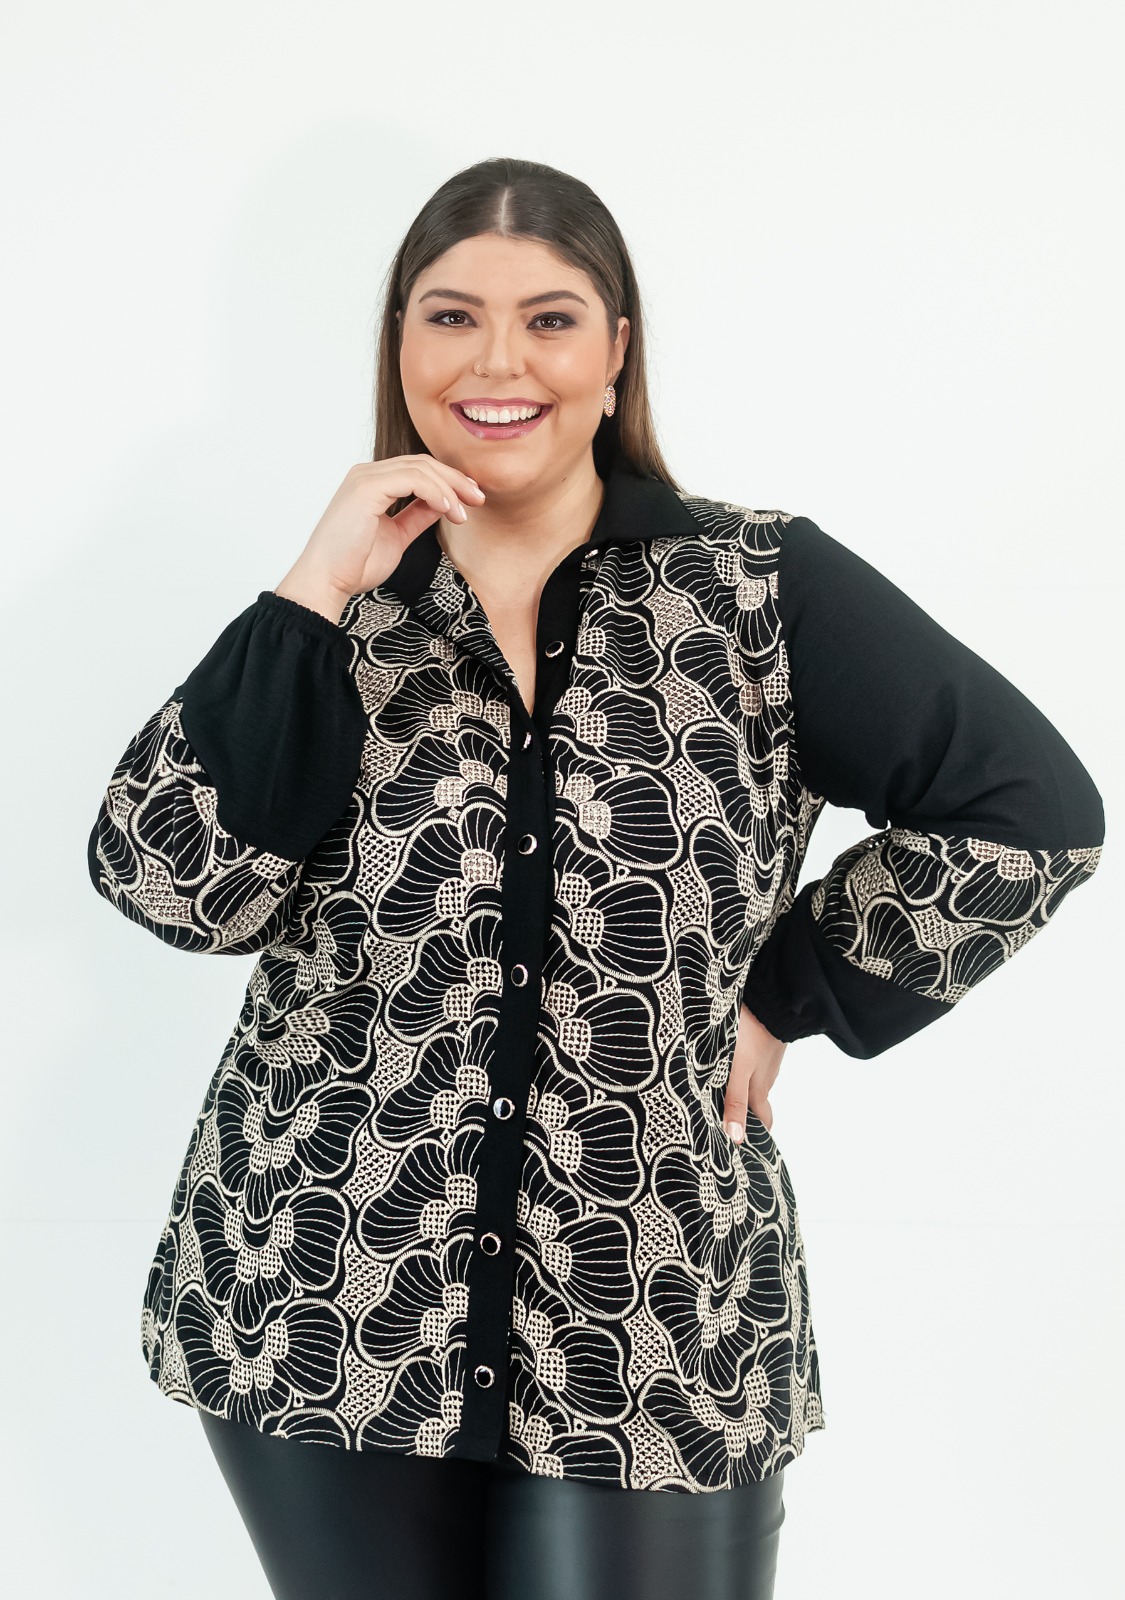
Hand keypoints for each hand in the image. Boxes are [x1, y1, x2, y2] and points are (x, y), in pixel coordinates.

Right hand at [275, 455, 486, 613]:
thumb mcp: (397, 536)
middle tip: (479, 499)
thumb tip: (444, 504)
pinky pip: (410, 479)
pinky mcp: (366, 488)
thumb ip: (417, 516)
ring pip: (420, 468)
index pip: (418, 470)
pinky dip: (434, 492)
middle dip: (455, 480)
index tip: (472, 499)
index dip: (449, 481)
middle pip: (422, 464)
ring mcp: (365, 478)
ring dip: (449, 488)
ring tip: (463, 513)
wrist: (327, 581)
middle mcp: (367, 474)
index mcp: (373, 484)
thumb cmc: (355, 564)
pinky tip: (448, 508)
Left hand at [723, 1003, 786, 1142]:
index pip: (762, 1122)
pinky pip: (754, 1064)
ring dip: (742, 1091)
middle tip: (727, 1123)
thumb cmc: (752, 1036)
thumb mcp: (738, 1071)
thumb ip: (735, 1101)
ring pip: (754, 1082)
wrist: (771, 1000)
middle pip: (756, 1103)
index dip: (754, 1134)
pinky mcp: (762, 1044)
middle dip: (746, 1115)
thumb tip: (736, 1138)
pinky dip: (744, 1071)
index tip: (744, 1145)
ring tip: (720, 1095)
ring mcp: (765, 1060)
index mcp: (759, 1090)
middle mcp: (765, 1078)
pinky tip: (729, 1066)